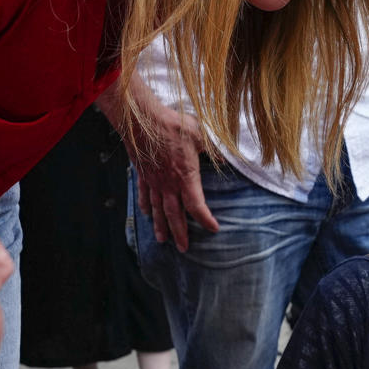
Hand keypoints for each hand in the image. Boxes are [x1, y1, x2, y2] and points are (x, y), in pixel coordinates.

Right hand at [133, 103, 218, 252]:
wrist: (142, 119)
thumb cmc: (172, 126)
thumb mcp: (200, 136)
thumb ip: (213, 150)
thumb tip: (226, 158)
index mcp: (185, 177)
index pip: (196, 205)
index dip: (205, 219)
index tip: (213, 229)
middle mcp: (168, 184)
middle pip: (174, 215)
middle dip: (180, 233)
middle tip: (183, 248)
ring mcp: (153, 181)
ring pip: (157, 209)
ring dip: (161, 226)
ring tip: (163, 240)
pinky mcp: (142, 174)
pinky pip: (143, 194)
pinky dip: (144, 206)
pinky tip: (145, 214)